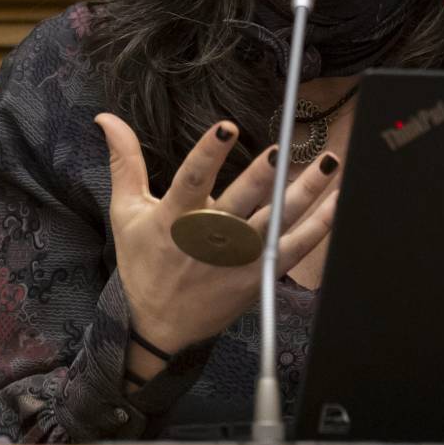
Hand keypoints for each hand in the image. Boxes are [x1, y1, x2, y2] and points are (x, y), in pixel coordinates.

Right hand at [95, 113, 338, 356]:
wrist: (158, 326)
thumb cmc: (144, 262)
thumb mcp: (127, 211)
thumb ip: (124, 162)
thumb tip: (107, 118)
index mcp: (174, 220)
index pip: (192, 180)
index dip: (208, 154)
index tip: (225, 127)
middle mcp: (209, 239)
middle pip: (239, 203)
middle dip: (259, 177)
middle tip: (279, 151)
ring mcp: (238, 260)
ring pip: (275, 222)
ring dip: (304, 193)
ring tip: (326, 165)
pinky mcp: (258, 276)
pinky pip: (294, 249)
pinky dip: (319, 227)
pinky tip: (336, 201)